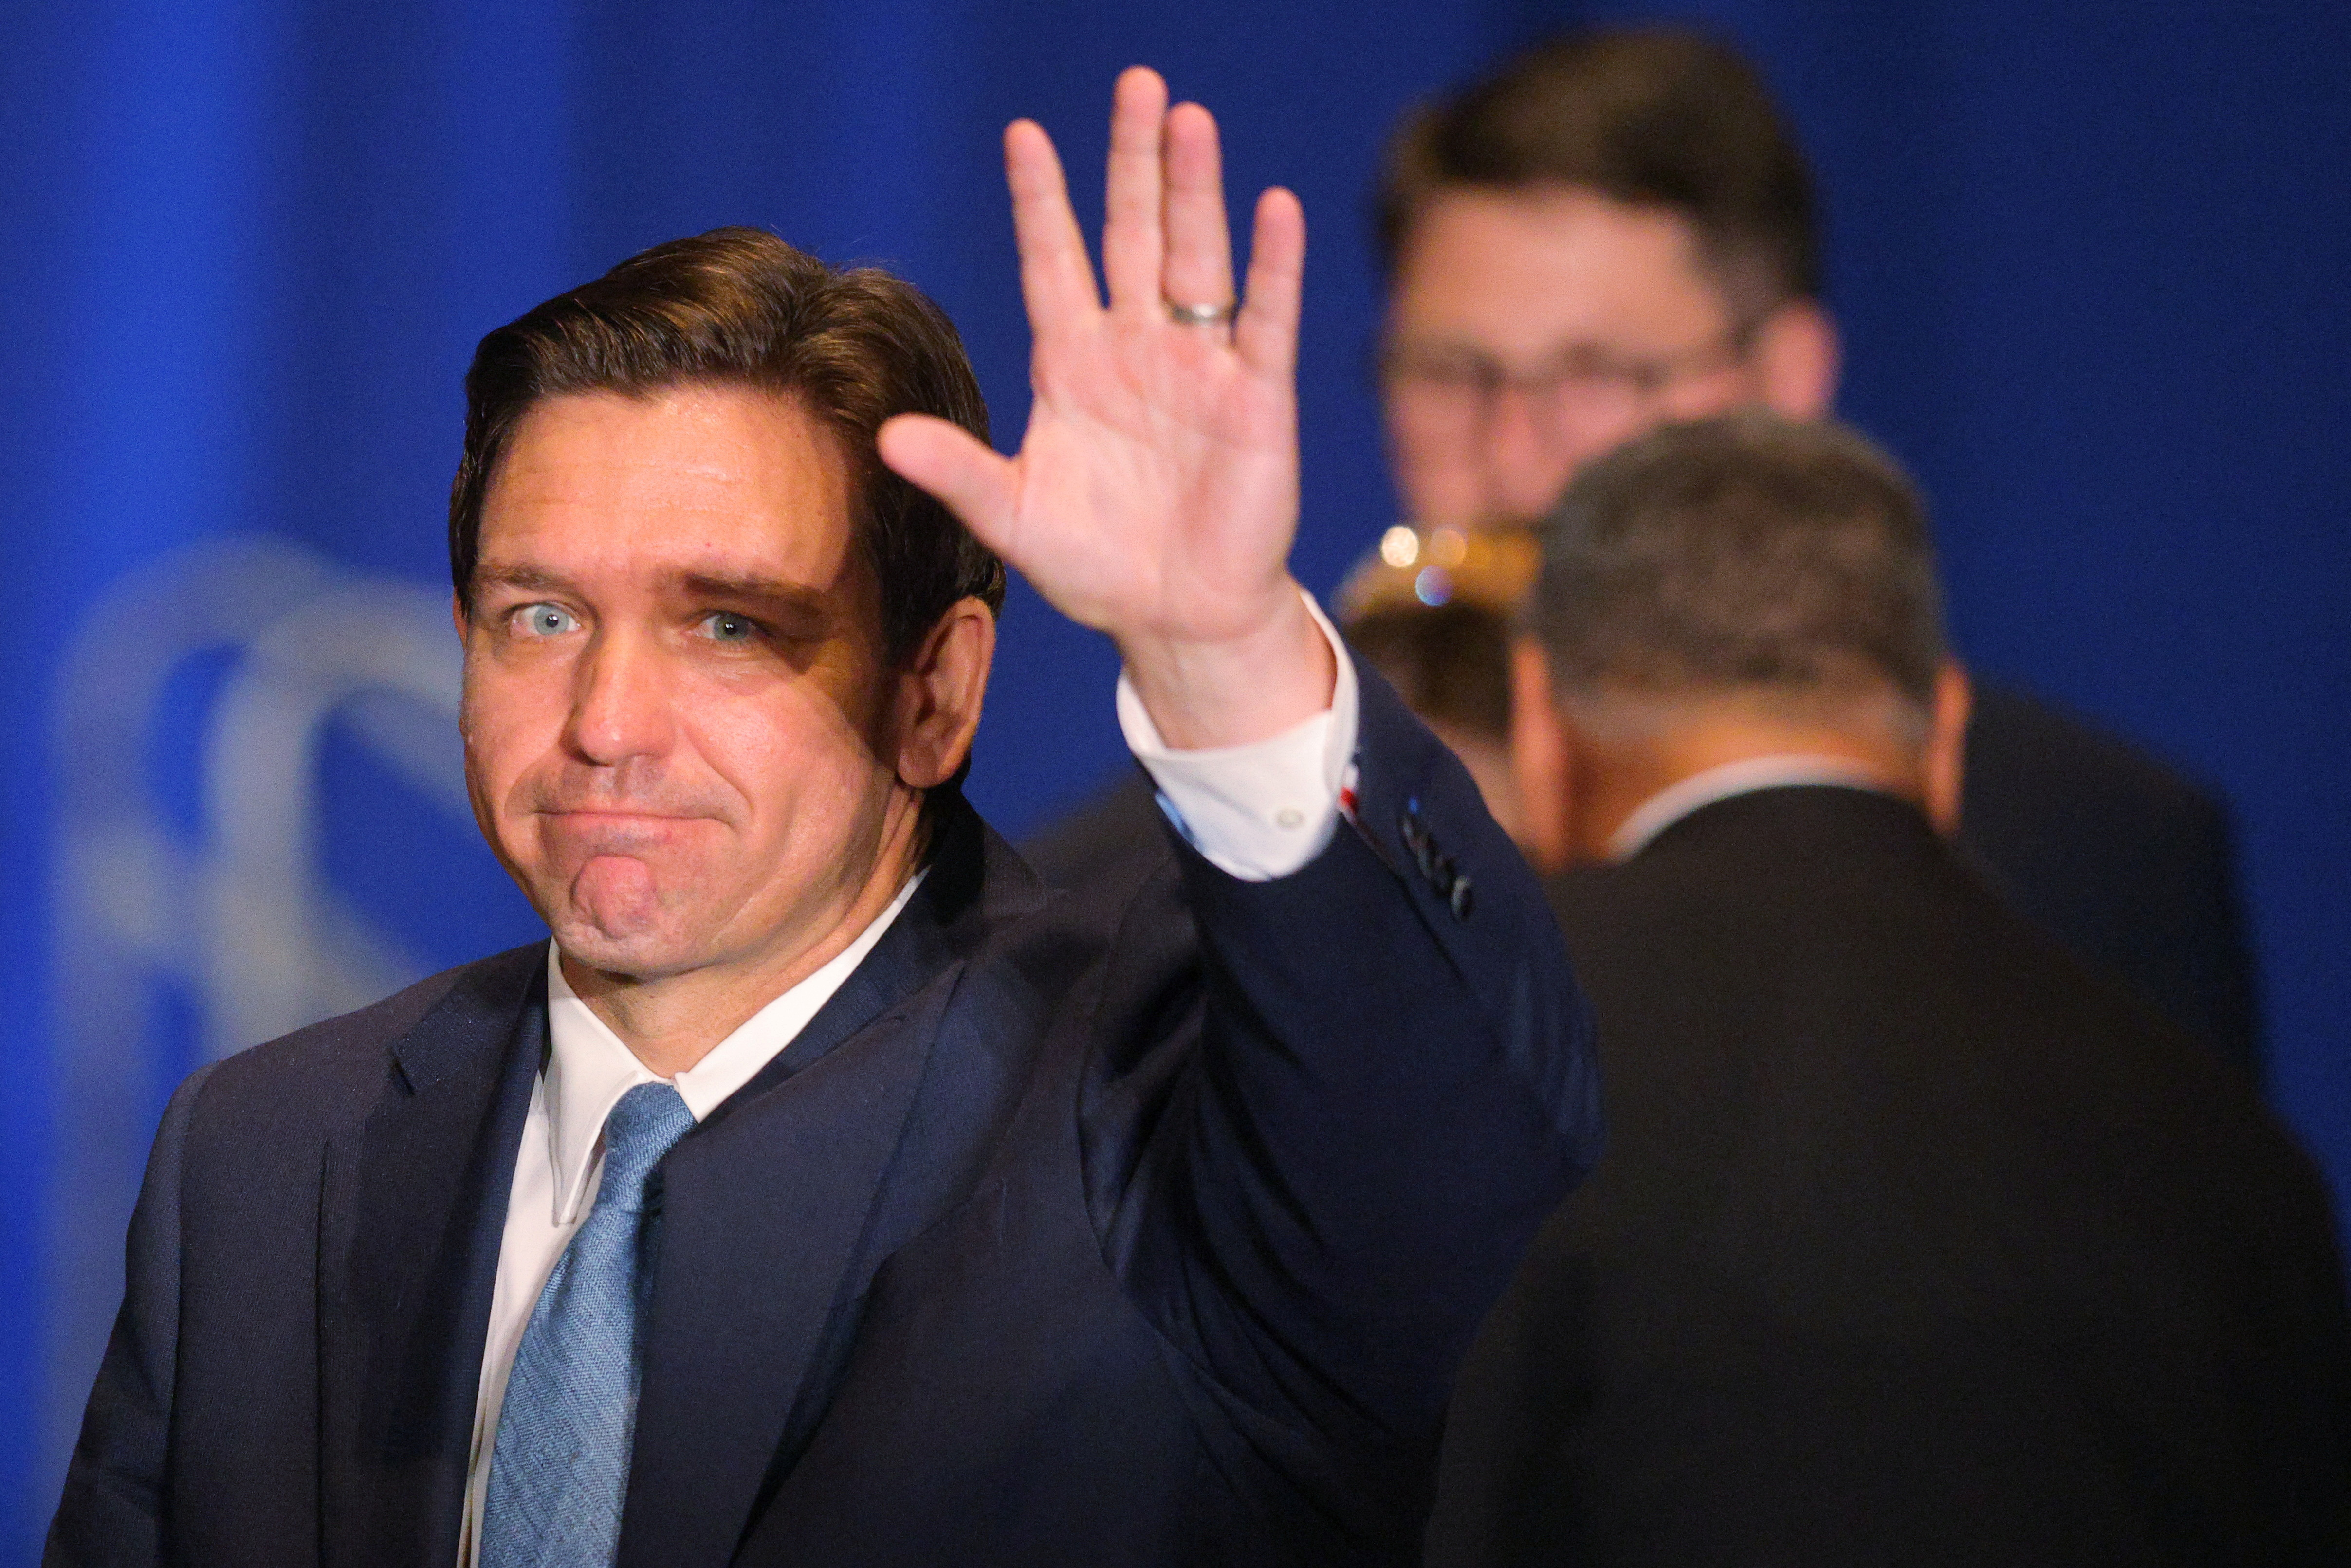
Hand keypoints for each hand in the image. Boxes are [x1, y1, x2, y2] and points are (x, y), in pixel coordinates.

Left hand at [877, 67, 1331, 749]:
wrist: (1176, 618)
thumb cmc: (1096, 567)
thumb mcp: (1013, 518)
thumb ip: (959, 472)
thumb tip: (886, 438)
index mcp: (1074, 364)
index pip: (1053, 261)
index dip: (1041, 201)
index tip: (1025, 135)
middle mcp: (1138, 349)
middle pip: (1132, 234)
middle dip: (1132, 161)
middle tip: (1137, 84)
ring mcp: (1200, 368)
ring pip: (1197, 258)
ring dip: (1194, 190)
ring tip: (1188, 119)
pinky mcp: (1256, 398)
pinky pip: (1265, 319)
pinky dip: (1273, 266)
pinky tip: (1274, 208)